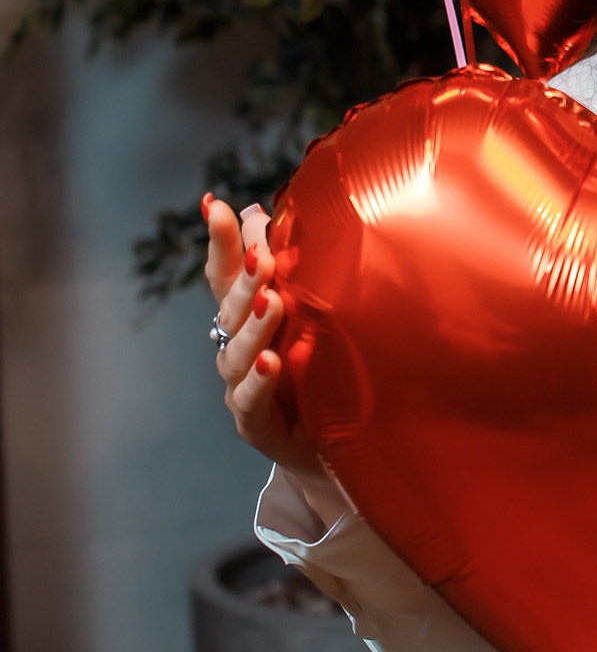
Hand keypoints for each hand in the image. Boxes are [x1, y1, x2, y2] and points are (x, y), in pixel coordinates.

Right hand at [203, 196, 342, 514]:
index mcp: (245, 317)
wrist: (326, 447)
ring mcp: (241, 387)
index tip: (214, 204)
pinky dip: (260, 382)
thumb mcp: (308, 318)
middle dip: (244, 282)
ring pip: (238, 354)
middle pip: (230, 310)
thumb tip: (265, 209)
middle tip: (263, 257)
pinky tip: (272, 362)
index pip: (226, 274)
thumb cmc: (314, 373)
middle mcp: (236, 348)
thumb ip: (288, 272)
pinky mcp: (255, 425)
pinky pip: (251, 401)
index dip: (221, 241)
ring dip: (254, 326)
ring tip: (270, 303)